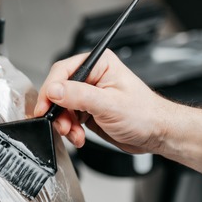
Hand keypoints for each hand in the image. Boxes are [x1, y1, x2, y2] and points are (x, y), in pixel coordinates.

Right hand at [34, 49, 172, 153]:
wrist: (157, 134)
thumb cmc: (145, 114)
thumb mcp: (109, 105)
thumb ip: (79, 96)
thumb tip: (54, 90)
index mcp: (99, 64)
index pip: (63, 71)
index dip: (50, 89)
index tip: (44, 107)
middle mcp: (92, 77)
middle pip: (59, 90)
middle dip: (58, 111)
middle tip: (62, 125)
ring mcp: (89, 94)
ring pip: (61, 107)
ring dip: (65, 123)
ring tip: (75, 134)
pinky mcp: (88, 110)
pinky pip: (68, 118)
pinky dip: (70, 130)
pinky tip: (80, 136)